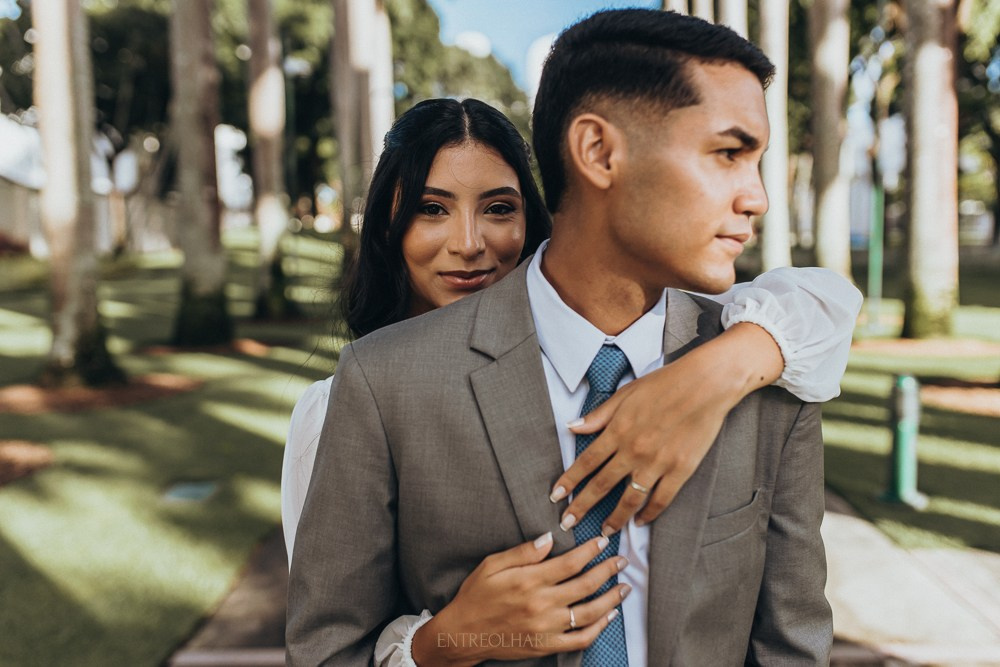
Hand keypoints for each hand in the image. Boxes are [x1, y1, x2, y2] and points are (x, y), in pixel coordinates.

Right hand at [410, 533, 629, 666]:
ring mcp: (546, 627)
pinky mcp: (546, 645)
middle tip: (621, 560)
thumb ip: (522, 552)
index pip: (570, 562)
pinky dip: (599, 628)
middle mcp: (541, 604)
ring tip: (624, 587)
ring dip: (611, 599)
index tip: (603, 541)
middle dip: (608, 570)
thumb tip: (550, 538)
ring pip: (589, 613)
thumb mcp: (492, 565)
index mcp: (528, 580)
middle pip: (585, 584)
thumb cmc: (475, 596)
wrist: (462, 634)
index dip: (591, 551)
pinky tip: (608, 616)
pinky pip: (580, 639)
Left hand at [550, 322, 783, 534]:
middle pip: (601, 485)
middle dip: (581, 507)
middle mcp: (633, 450)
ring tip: (604, 532)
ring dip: (614, 519)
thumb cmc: (665, 384)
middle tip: (568, 524)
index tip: (556, 497)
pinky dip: (649, 514)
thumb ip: (599, 415)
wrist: (705, 384)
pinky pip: (661, 500)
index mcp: (618, 430)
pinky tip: (640, 522)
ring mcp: (657, 463)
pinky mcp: (680, 470)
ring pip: (629, 500)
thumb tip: (572, 426)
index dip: (569, 482)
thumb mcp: (625, 394)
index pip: (586, 462)